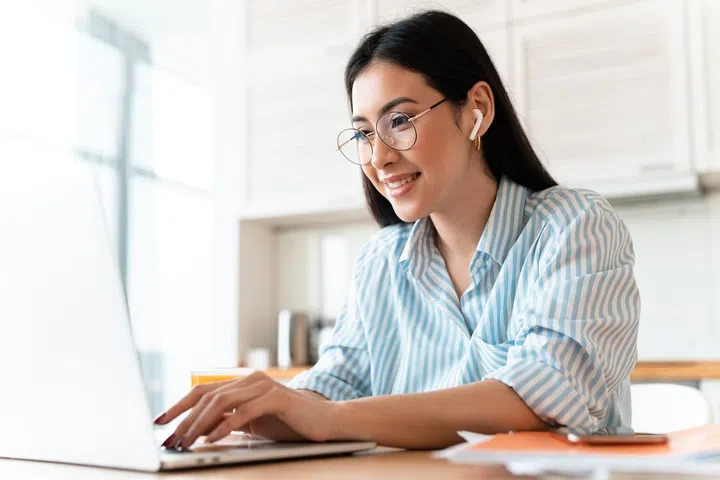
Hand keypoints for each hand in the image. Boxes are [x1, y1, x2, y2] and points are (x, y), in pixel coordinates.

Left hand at [154, 371, 338, 449]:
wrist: (327, 421)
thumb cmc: (290, 423)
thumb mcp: (253, 422)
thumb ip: (229, 419)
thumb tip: (198, 428)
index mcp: (243, 383)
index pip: (203, 391)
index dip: (179, 406)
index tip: (160, 422)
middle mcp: (250, 379)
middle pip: (208, 396)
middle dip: (184, 419)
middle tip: (169, 439)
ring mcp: (264, 385)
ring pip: (222, 402)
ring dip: (199, 424)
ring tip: (186, 442)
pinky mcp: (277, 397)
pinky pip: (244, 412)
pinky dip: (224, 426)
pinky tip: (212, 439)